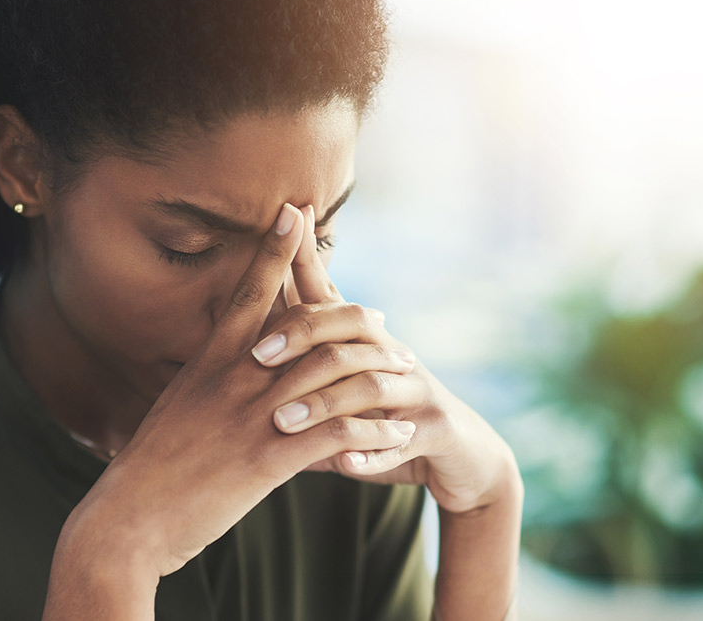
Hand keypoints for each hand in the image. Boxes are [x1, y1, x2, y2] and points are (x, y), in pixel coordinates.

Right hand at [58, 203, 419, 579]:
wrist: (127, 519)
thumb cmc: (148, 470)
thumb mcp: (175, 409)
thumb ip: (204, 382)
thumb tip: (218, 366)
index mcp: (209, 363)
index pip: (247, 292)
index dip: (272, 249)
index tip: (294, 212)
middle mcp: (233, 379)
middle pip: (304, 325)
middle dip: (352, 317)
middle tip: (382, 321)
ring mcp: (251, 417)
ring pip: (331, 376)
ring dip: (377, 374)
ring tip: (406, 377)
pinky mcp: (267, 460)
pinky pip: (337, 434)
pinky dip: (373, 431)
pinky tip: (396, 434)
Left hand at [253, 205, 519, 513]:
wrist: (464, 456)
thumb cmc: (388, 421)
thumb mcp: (342, 394)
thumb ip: (297, 382)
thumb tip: (239, 372)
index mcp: (366, 343)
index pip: (330, 295)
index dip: (303, 264)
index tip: (272, 239)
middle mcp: (393, 357)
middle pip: (350, 328)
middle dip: (302, 337)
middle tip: (257, 357)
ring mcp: (418, 393)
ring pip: (370, 388)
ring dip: (324, 405)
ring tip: (283, 422)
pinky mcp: (436, 432)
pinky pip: (402, 442)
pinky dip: (370, 454)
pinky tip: (342, 463)